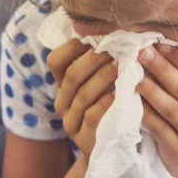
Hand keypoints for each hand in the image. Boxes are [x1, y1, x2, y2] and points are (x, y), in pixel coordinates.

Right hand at [47, 39, 115, 159]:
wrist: (112, 147)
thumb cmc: (110, 106)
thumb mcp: (101, 83)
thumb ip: (100, 62)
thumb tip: (113, 30)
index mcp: (62, 85)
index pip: (56, 61)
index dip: (72, 46)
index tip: (96, 37)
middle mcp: (62, 102)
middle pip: (72, 76)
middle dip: (94, 59)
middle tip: (115, 49)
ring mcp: (71, 122)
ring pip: (82, 95)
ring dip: (102, 78)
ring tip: (121, 67)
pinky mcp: (83, 139)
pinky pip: (92, 117)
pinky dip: (105, 103)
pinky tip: (119, 93)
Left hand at [137, 43, 177, 177]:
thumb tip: (155, 45)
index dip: (177, 56)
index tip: (157, 42)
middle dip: (162, 69)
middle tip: (142, 53)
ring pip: (173, 109)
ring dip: (152, 91)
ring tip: (134, 76)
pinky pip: (160, 128)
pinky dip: (145, 114)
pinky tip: (132, 102)